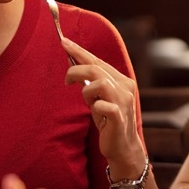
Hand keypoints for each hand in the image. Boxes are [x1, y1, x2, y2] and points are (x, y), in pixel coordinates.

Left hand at [61, 37, 147, 178]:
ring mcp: (124, 102)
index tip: (63, 41)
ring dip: (87, 92)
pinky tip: (97, 114)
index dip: (79, 51)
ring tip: (89, 103)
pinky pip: (102, 106)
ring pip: (99, 83)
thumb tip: (74, 67)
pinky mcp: (119, 117)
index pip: (98, 60)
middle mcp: (125, 87)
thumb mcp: (99, 98)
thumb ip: (92, 82)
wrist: (122, 147)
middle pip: (95, 68)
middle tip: (66, 80)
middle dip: (75, 71)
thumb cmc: (108, 121)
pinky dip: (95, 107)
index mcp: (122, 80)